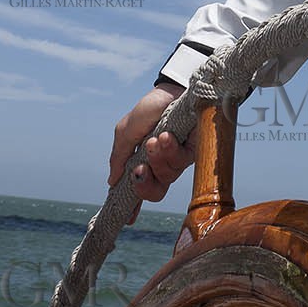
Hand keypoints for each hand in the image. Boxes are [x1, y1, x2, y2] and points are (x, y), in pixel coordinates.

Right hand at [109, 83, 194, 223]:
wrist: (175, 87)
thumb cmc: (151, 107)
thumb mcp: (127, 129)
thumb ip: (120, 155)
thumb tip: (112, 182)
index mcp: (144, 161)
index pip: (139, 188)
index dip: (133, 205)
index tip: (127, 219)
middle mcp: (162, 164)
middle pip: (155, 192)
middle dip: (144, 184)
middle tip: (139, 169)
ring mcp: (178, 158)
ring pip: (167, 177)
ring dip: (157, 159)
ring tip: (155, 139)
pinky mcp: (194, 150)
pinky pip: (181, 162)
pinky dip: (170, 150)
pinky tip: (166, 137)